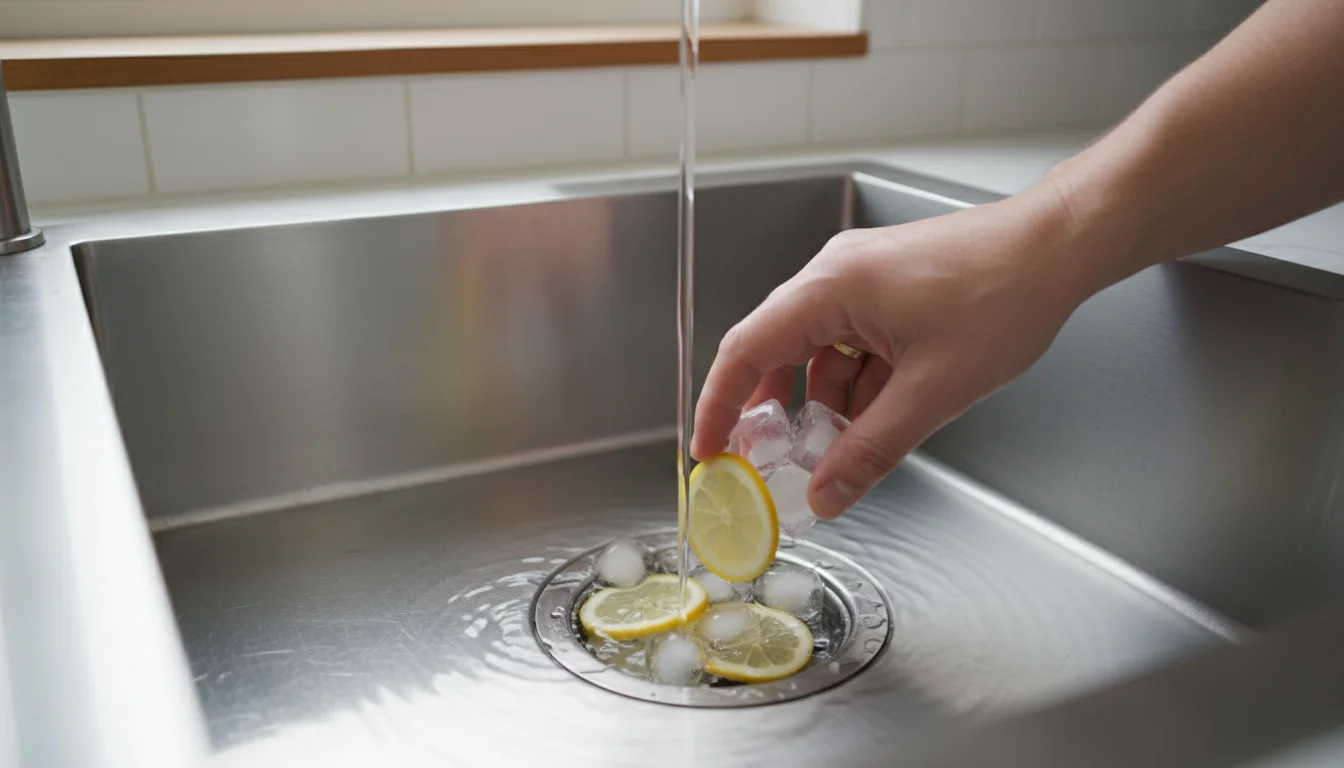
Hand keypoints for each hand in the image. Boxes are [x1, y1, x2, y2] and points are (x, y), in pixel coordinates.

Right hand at [690, 180, 1108, 518]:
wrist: (1062, 245)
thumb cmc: (1004, 294)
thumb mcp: (932, 391)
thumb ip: (871, 450)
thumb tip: (826, 496)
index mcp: (829, 289)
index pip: (744, 351)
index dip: (718, 407)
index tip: (707, 451)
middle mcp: (835, 276)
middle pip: (777, 352)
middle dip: (774, 414)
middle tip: (767, 466)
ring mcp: (862, 279)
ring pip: (820, 355)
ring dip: (826, 406)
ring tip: (841, 452)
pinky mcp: (888, 288)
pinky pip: (853, 345)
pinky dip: (858, 386)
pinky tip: (879, 419)